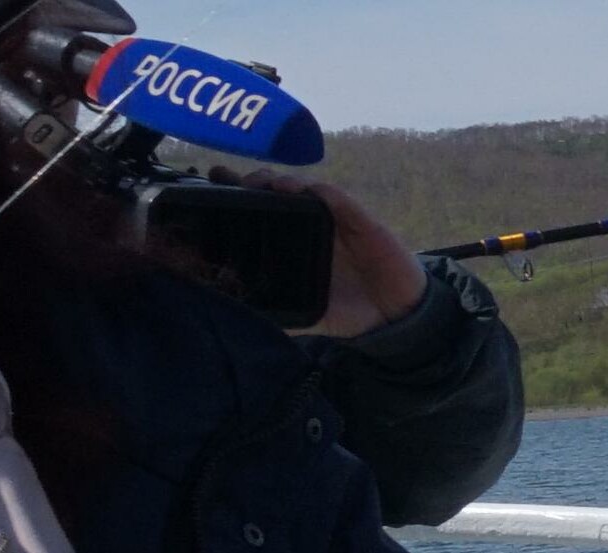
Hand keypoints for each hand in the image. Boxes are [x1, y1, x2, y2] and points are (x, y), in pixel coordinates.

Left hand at [223, 169, 426, 338]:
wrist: (396, 318)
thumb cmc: (352, 312)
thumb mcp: (307, 314)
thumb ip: (278, 311)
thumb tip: (237, 317)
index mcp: (293, 244)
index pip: (260, 212)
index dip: (236, 196)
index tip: (210, 183)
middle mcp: (310, 225)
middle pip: (276, 192)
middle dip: (252, 181)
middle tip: (229, 179)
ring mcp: (336, 220)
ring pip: (303, 189)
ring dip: (281, 181)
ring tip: (263, 181)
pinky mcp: (361, 220)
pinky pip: (340, 200)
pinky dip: (322, 192)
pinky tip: (304, 189)